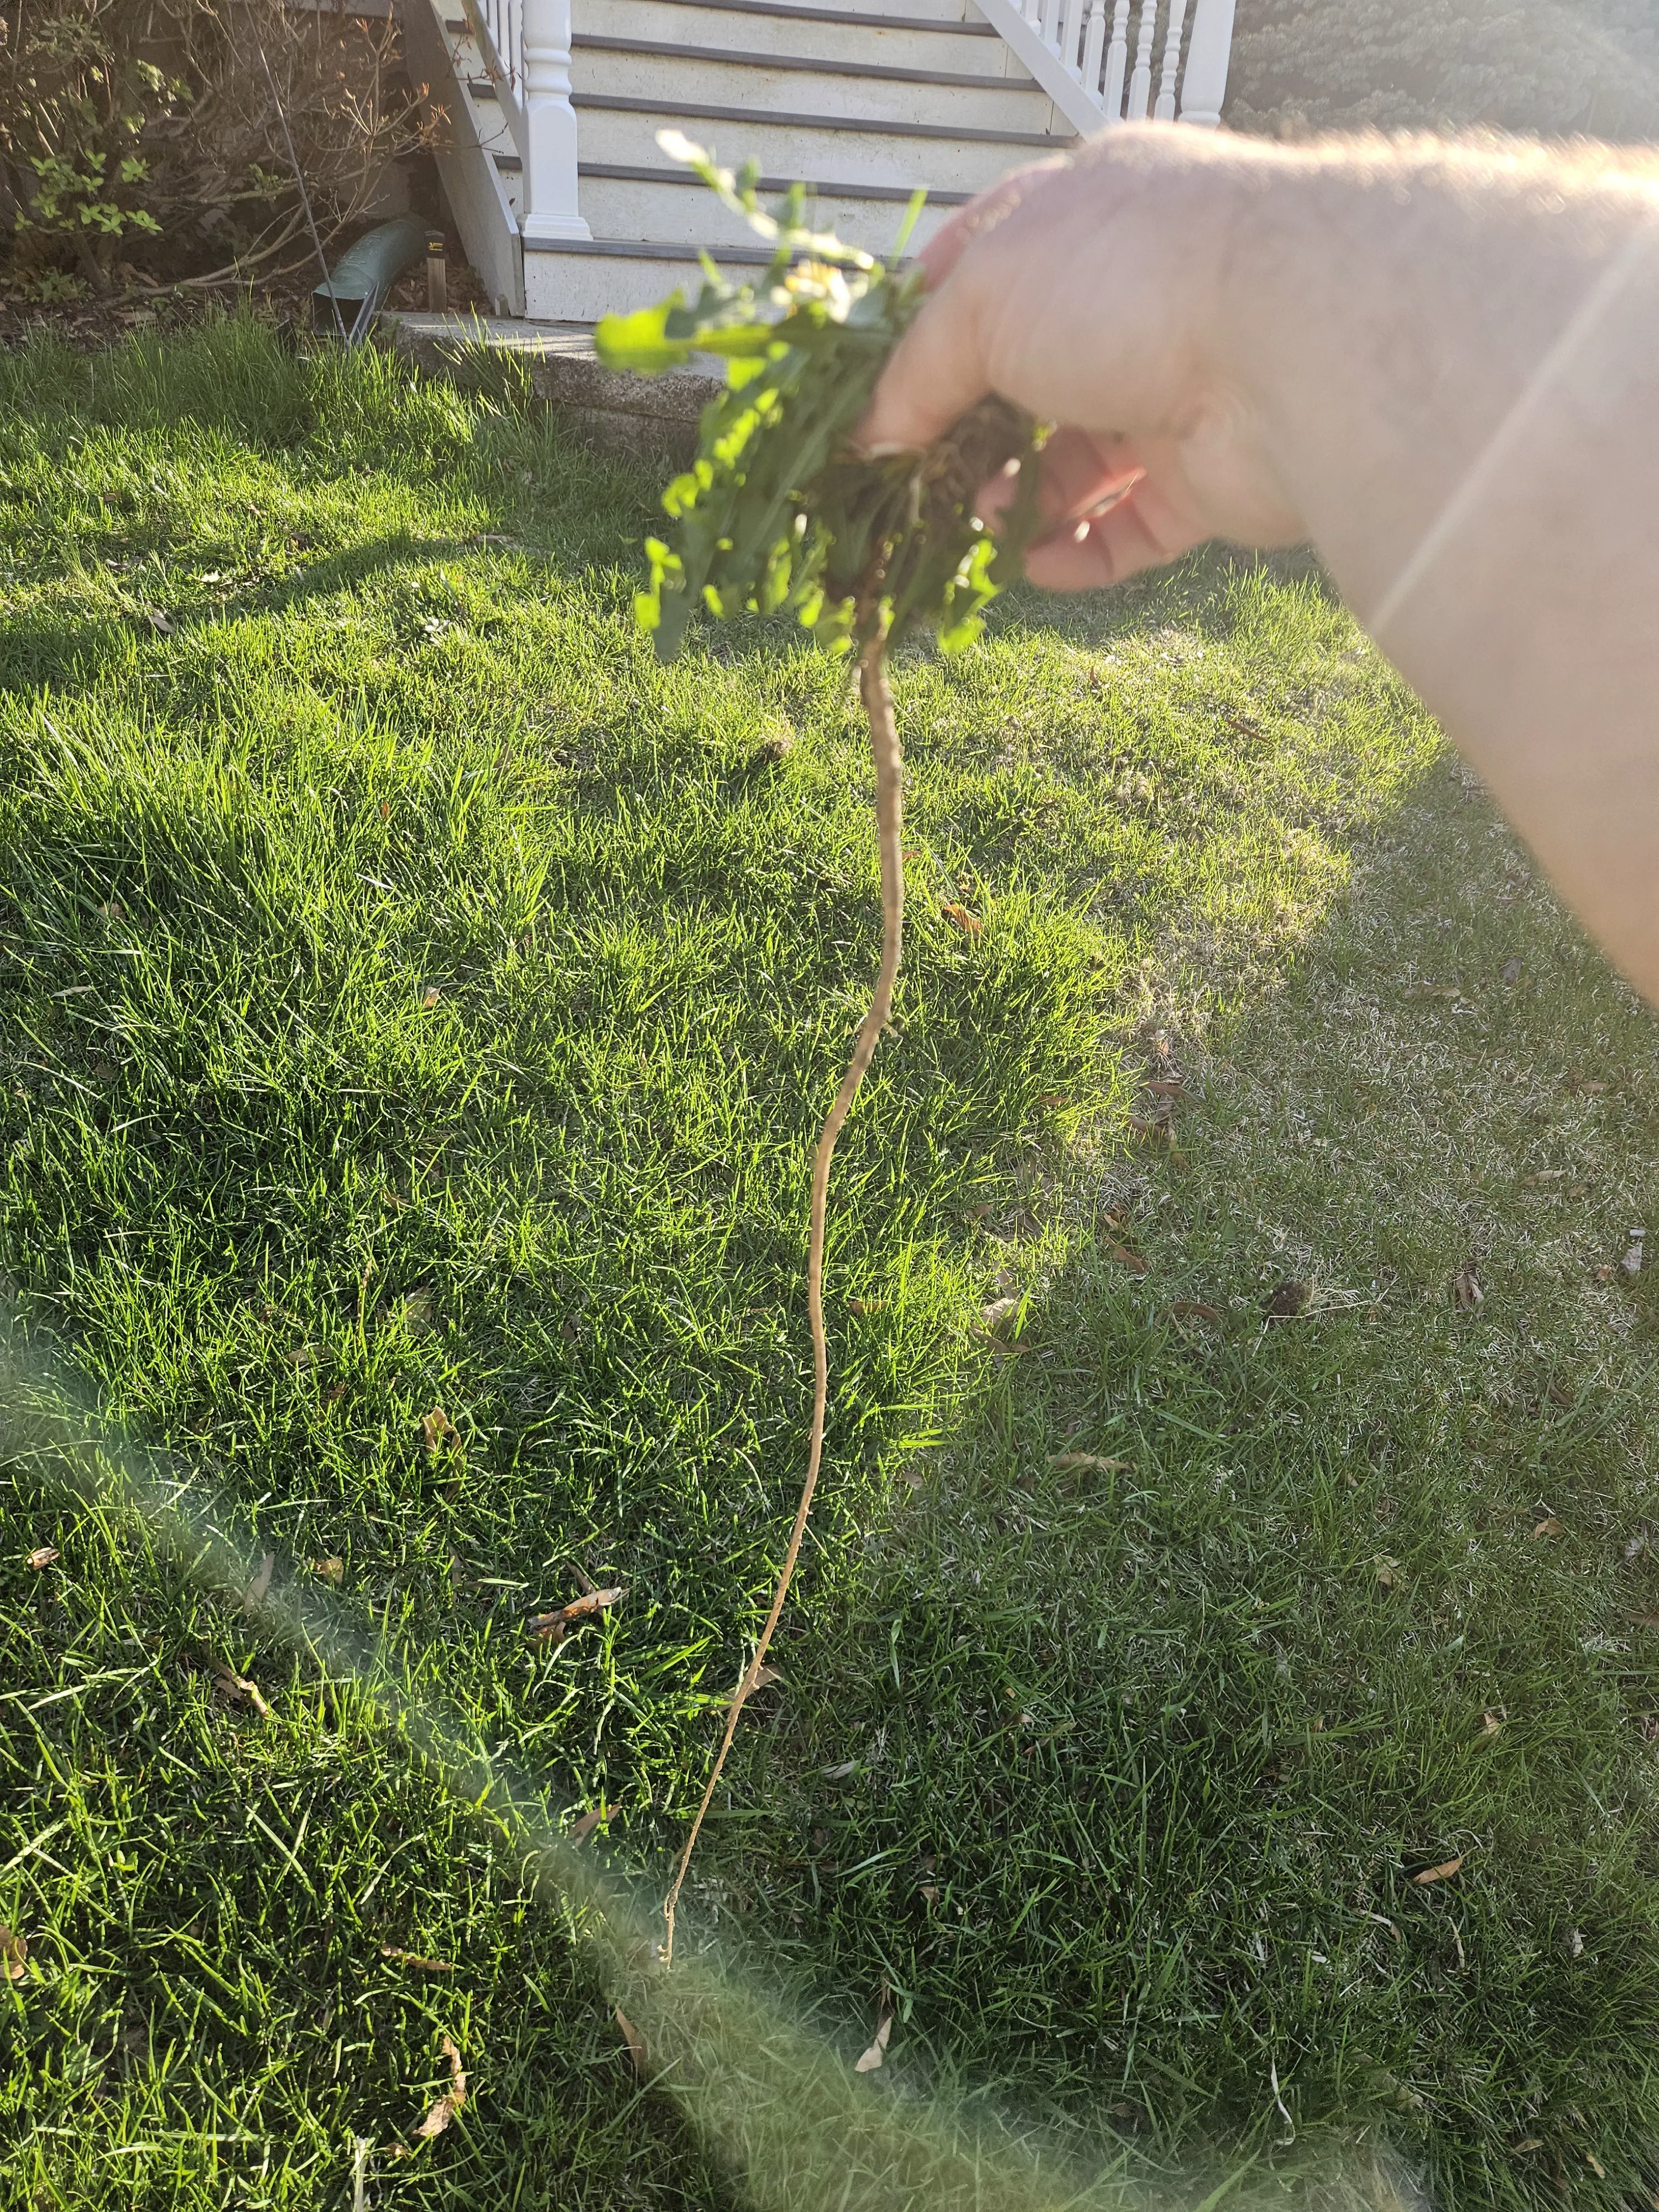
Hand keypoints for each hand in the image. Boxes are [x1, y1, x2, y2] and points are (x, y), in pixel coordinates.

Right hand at [857, 127, 1304, 587]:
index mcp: (1087, 215)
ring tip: (981, 521)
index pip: (991, 266)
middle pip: (1029, 378)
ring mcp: (1176, 387)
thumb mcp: (983, 301)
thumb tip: (873, 437)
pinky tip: (1034, 564)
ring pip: (1077, 463)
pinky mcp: (1209, 476)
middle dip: (969, 434)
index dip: (929, 328)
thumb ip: (919, 370)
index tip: (882, 392)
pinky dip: (1078, 553)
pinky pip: (1129, 529)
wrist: (1286, 343)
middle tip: (919, 481)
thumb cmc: (1131, 280)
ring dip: (1017, 500)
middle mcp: (1136, 297)